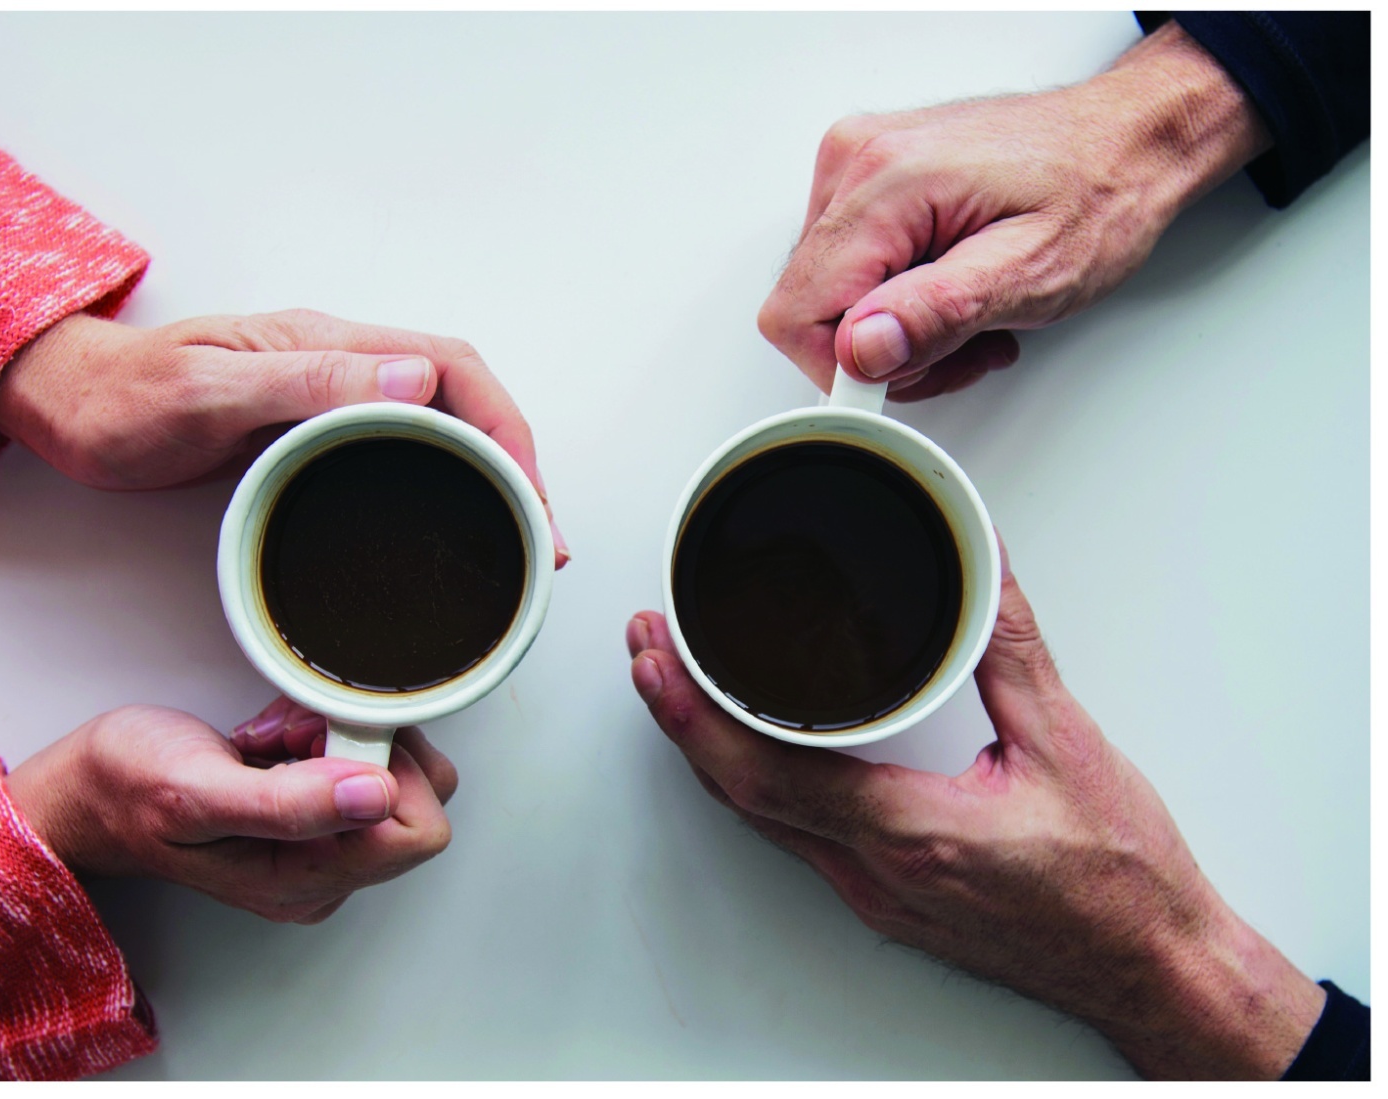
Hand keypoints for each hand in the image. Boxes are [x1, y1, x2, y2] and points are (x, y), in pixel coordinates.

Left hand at [0, 308, 568, 567]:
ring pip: (440, 426)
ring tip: (516, 536)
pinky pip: (401, 451)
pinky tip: (448, 521)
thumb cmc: (122, 399)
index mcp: (329, 345)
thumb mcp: (208, 391)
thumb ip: (306, 380)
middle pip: (464, 399)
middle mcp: (340, 365)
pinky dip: (444, 484)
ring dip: (488, 474)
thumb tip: (415, 377)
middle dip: (517, 461)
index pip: (454, 369)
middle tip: (541, 535)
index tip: (530, 495)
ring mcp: (328, 399)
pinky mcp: (311, 433)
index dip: (505, 429)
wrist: (69, 406)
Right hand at [5, 696, 457, 924]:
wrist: (86, 792)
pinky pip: (361, 762)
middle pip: (417, 795)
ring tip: (274, 738)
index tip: (320, 744)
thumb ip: (290, 803)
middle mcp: (327, 873)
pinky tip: (274, 740)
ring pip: (392, 770)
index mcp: (309, 880)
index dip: (383, 769)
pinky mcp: (316, 815)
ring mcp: (323, 846)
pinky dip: (324, 734)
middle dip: (361, 745)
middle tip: (292, 736)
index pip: (418, 827)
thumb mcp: (197, 792)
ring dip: (338, 733)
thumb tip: (376, 794)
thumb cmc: (127, 790)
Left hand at [625, 539, 1323, 1078]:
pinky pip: (795, 836)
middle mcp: (876, 874)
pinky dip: (756, 783)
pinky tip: (752, 747)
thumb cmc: (1120, 880)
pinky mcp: (886, 901)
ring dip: (711, 750)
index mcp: (912, 831)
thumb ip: (1011, 645)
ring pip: (761, 819)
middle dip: (679, 718)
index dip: (694, 715)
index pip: (767, 773)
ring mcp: (875, 895)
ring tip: (679, 686)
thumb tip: (982, 564)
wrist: (1154, 970)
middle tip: (646, 652)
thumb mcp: (1069, 743)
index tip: (655, 660)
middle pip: (740, 796)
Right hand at [758, 21, 1272, 401]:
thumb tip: (861, 349)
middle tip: (957, 343)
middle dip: (880, 351)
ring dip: (893, 327)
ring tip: (965, 312)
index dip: (846, 368)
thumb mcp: (1031, 272)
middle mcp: (857, 162)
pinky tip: (948, 286)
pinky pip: (847, 267)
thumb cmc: (1097, 193)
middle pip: (807, 308)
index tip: (907, 372)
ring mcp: (857, 165)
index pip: (796, 314)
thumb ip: (936, 314)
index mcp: (887, 181)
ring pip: (827, 296)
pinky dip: (895, 295)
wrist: (1127, 141)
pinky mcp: (867, 177)